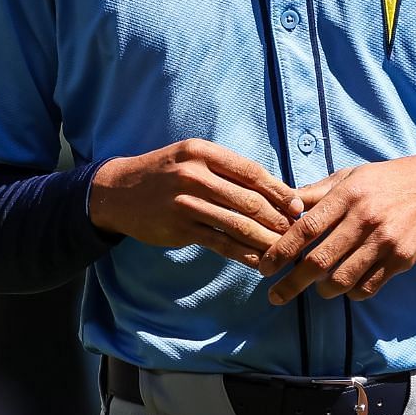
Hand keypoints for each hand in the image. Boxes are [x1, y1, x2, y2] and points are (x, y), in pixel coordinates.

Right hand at [89, 139, 305, 268]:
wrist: (117, 191)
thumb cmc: (163, 173)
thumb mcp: (190, 157)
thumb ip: (225, 170)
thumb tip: (272, 191)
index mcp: (202, 152)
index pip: (252, 172)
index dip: (280, 191)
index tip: (298, 206)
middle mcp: (194, 174)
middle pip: (250, 200)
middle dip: (278, 219)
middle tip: (296, 232)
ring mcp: (186, 202)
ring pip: (238, 224)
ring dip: (266, 240)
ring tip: (283, 250)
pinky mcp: (179, 228)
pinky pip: (220, 243)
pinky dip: (243, 254)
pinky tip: (258, 262)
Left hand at [259, 148, 415, 304]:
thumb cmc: (386, 180)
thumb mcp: (350, 176)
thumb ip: (316, 193)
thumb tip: (283, 205)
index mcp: (347, 196)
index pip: (305, 228)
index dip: (281, 251)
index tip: (264, 267)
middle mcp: (364, 219)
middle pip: (320, 260)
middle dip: (292, 282)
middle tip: (275, 295)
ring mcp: (385, 242)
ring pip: (344, 278)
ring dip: (323, 290)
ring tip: (317, 289)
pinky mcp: (403, 259)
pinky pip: (370, 286)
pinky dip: (352, 292)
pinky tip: (346, 287)